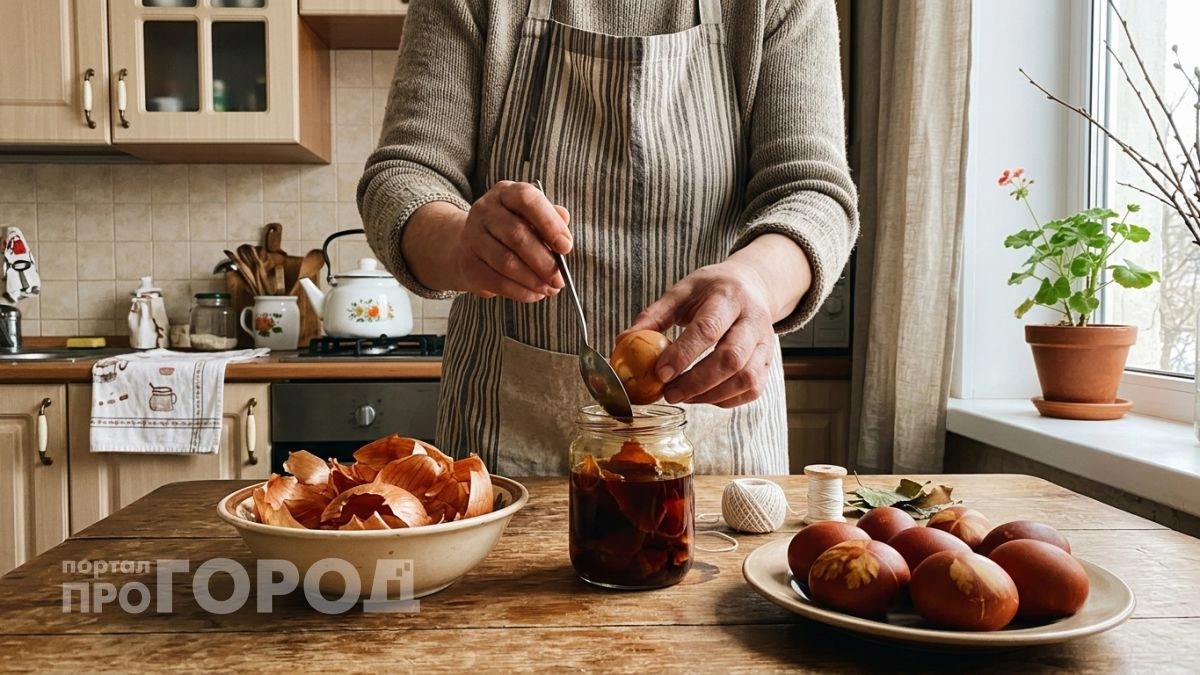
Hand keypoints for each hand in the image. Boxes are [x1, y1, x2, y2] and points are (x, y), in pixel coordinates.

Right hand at [455, 180, 571, 301]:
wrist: (469, 246)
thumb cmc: (511, 231)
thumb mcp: (531, 217)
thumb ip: (551, 220)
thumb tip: (564, 236)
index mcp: (506, 193)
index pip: (527, 199)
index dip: (549, 223)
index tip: (566, 246)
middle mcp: (485, 210)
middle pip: (516, 235)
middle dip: (544, 261)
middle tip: (560, 279)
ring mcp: (472, 236)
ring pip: (506, 262)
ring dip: (533, 280)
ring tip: (550, 289)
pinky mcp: (468, 263)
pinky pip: (497, 281)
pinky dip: (520, 291)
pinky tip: (534, 294)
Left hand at [621, 261, 775, 407]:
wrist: (753, 285)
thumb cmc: (712, 290)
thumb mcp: (682, 292)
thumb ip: (654, 316)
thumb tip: (623, 341)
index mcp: (728, 297)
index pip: (708, 328)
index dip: (683, 354)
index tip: (659, 373)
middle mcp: (753, 320)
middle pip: (732, 358)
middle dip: (697, 382)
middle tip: (669, 393)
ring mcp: (766, 343)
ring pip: (746, 378)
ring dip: (711, 395)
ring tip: (683, 396)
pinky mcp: (769, 362)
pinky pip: (753, 389)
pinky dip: (727, 400)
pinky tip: (704, 396)